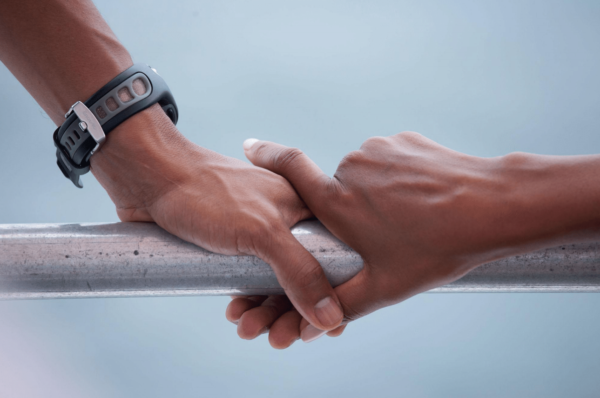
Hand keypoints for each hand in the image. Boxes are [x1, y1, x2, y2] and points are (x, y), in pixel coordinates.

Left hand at [90, 105, 344, 333]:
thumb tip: (331, 319)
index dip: (334, 296)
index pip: (334, 259)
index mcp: (305, 208)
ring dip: (265, 313)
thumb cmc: (207, 191)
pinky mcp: (230, 246)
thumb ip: (300, 271)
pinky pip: (247, 282)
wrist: (150, 177)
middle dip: (292, 313)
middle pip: (303, 278)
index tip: (328, 330)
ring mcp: (258, 234)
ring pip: (273, 284)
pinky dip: (245, 301)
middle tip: (280, 340)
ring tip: (247, 329)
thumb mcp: (262, 231)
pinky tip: (233, 313)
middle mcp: (286, 221)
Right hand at [229, 131, 599, 347]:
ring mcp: (378, 150)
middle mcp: (350, 167)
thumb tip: (306, 331)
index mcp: (337, 201)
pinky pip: (390, 161)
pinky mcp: (404, 141)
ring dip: (378, 193)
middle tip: (384, 233)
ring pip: (366, 175)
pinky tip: (424, 199)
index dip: (266, 154)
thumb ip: (339, 305)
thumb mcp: (385, 287)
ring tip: (410, 219)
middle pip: (337, 189)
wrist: (494, 206)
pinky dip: (400, 178)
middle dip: (351, 209)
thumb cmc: (436, 250)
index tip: (250, 147)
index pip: (288, 166)